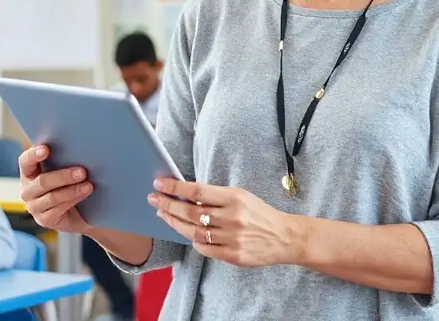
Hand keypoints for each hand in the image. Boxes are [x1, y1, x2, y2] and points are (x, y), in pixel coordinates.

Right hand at [18, 145, 93, 232]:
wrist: (81, 212)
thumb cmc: (71, 183)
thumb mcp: (65, 170)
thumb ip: (64, 160)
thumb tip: (80, 148)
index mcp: (29, 173)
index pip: (25, 162)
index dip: (33, 155)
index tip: (46, 149)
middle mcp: (27, 190)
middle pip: (42, 182)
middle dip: (63, 176)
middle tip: (82, 172)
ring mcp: (34, 207)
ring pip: (52, 197)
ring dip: (72, 190)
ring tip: (89, 185)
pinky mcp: (44, 220)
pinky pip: (58, 209)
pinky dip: (73, 200)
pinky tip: (84, 194)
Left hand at [149, 178, 297, 267]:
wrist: (284, 237)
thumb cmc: (260, 213)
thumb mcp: (241, 196)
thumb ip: (216, 196)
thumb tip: (186, 193)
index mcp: (235, 198)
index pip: (198, 190)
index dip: (176, 187)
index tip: (160, 183)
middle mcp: (232, 218)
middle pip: (191, 212)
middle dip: (168, 205)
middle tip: (154, 199)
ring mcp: (232, 238)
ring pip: (194, 232)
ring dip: (175, 223)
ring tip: (163, 215)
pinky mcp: (232, 255)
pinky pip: (204, 248)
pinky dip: (192, 240)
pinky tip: (186, 232)